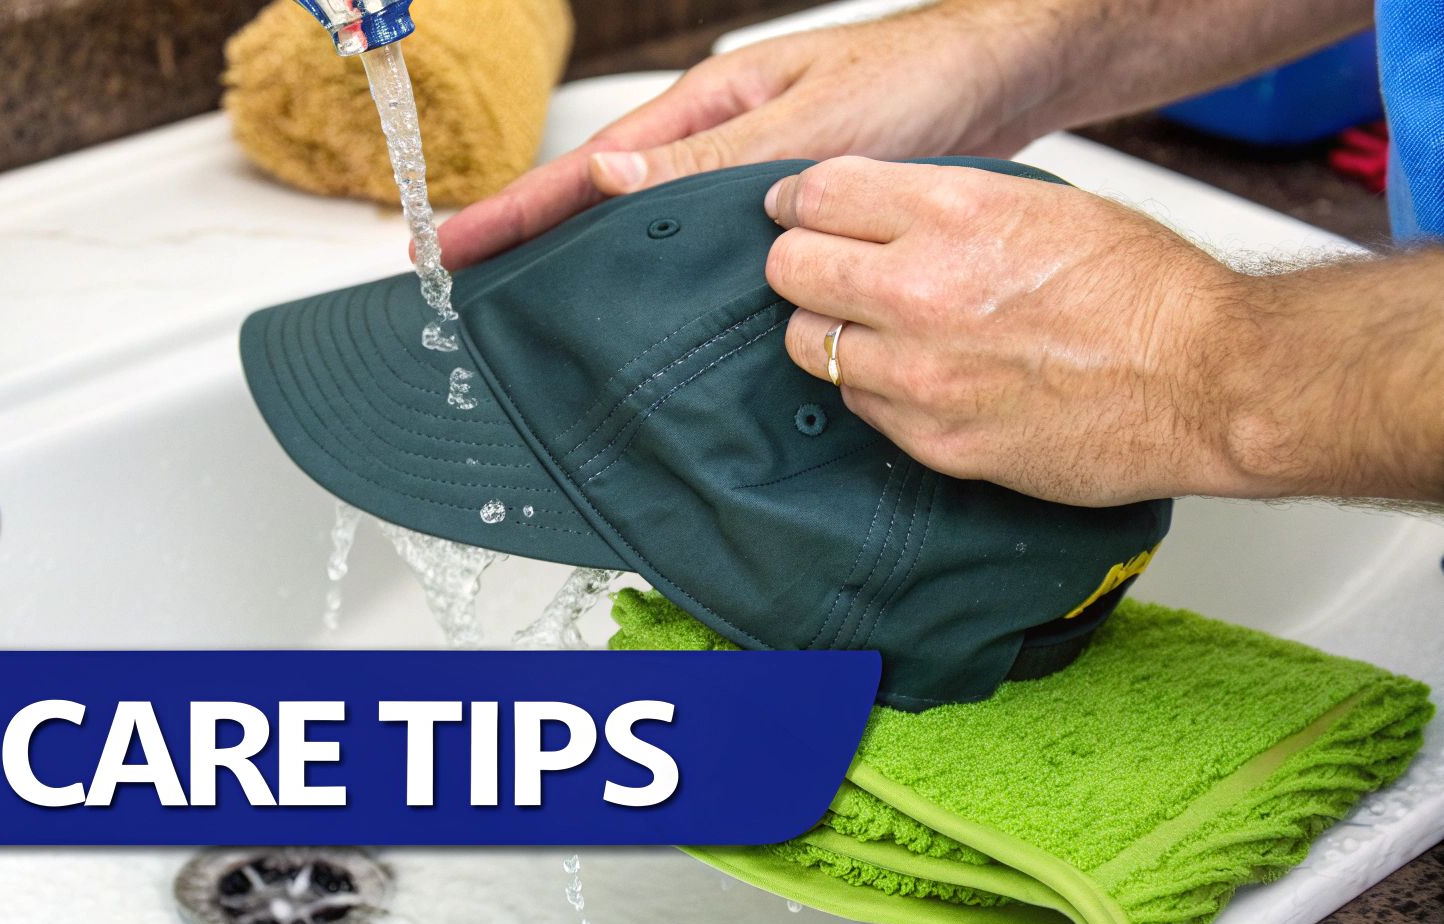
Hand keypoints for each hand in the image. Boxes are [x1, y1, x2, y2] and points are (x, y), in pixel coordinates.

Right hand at [435, 7, 1057, 268]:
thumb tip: (606, 178)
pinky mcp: (786, 208)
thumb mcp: (806, 123)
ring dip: (592, 265)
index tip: (450, 246)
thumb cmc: (914, 80)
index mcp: (704, 109)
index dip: (515, 212)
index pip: (586, 170)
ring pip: (650, 230)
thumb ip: (707, 159)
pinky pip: (707, 248)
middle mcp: (715, 144)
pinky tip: (656, 314)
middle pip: (600, 200)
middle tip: (467, 288)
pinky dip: (669, 278)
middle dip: (530, 240)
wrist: (1002, 80)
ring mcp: (746, 176)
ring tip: (533, 310)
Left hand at [767, 156, 1247, 506]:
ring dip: (829, 333)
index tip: (799, 212)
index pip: (816, 195)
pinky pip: (858, 407)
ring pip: (806, 344)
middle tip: (824, 272)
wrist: (1207, 381)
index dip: (800, 201)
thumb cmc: (1146, 291)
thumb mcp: (1040, 204)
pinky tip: (914, 378)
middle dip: (800, 265)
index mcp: (953, 215)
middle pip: (789, 269)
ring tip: (873, 331)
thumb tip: (876, 213)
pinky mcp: (934, 440)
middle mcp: (922, 292)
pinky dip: (872, 391)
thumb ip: (944, 207)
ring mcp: (921, 374)